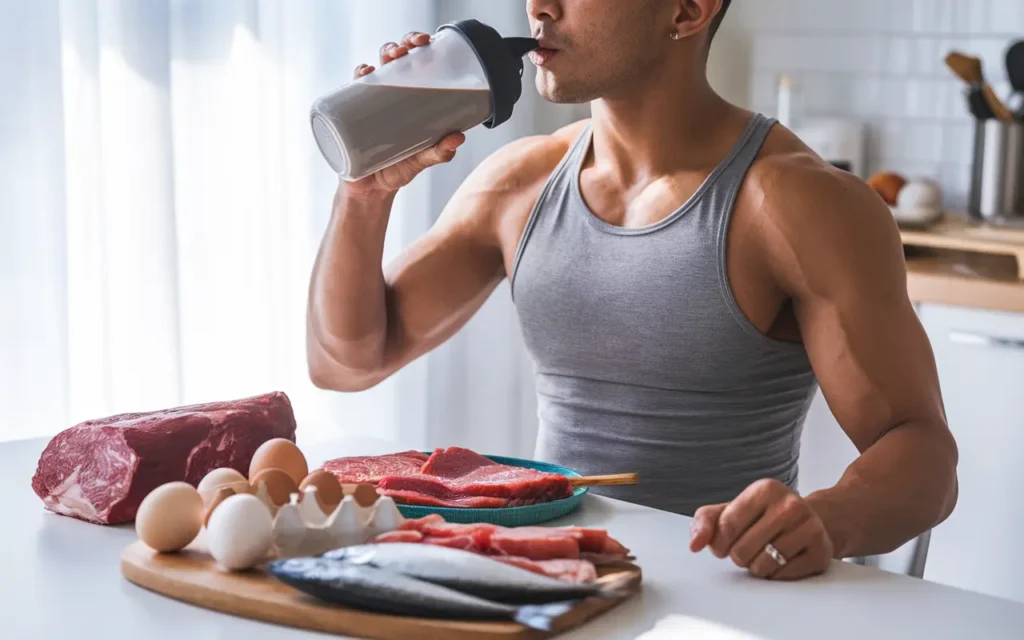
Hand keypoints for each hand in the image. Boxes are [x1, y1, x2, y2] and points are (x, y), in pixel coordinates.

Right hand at [345, 32, 466, 198]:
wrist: (371, 192)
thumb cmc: (397, 170)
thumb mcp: (421, 161)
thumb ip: (438, 152)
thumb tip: (458, 137)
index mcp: (405, 98)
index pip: (410, 64)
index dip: (416, 46)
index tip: (427, 42)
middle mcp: (383, 96)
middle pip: (389, 61)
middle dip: (398, 48)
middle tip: (409, 50)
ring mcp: (363, 105)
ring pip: (368, 72)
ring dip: (377, 59)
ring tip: (388, 61)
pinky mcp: (348, 118)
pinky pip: (348, 93)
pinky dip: (355, 80)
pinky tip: (364, 75)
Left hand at [689, 479, 833, 580]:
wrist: (808, 521)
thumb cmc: (762, 516)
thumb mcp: (730, 511)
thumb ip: (705, 522)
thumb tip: (694, 544)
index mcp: (765, 489)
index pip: (727, 526)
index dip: (719, 543)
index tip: (724, 544)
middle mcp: (791, 504)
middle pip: (742, 549)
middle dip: (738, 556)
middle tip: (747, 548)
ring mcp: (810, 527)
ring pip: (763, 565)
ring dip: (756, 567)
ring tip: (763, 553)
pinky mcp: (821, 552)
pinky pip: (783, 576)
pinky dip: (775, 574)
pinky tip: (780, 561)